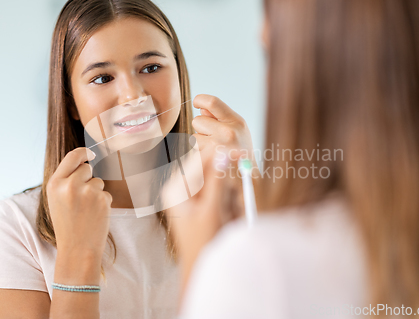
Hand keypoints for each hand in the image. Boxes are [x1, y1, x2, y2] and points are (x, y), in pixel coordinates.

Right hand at [46, 147, 111, 257]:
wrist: (77, 249)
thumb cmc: (67, 224)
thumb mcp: (56, 199)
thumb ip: (65, 180)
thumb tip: (83, 161)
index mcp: (55, 183)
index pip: (72, 156)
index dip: (83, 152)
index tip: (91, 153)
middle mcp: (70, 185)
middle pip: (87, 168)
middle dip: (88, 179)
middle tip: (82, 199)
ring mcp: (87, 192)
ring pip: (98, 181)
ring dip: (96, 192)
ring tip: (86, 210)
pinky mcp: (102, 199)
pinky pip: (106, 193)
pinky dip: (103, 203)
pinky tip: (95, 215)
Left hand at [163, 146, 243, 299]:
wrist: (198, 267)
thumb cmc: (201, 244)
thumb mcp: (211, 211)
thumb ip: (217, 182)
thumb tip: (223, 156)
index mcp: (175, 189)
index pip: (197, 159)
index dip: (219, 152)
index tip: (239, 151)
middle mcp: (179, 188)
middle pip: (204, 165)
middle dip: (224, 168)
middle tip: (242, 167)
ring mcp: (188, 195)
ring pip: (212, 176)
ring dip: (226, 186)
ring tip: (230, 206)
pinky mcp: (198, 202)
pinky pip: (215, 189)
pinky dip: (226, 194)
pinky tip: (228, 209)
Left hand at [192, 94, 254, 165]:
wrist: (247, 178)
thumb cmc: (240, 152)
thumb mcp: (237, 130)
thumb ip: (220, 118)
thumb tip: (202, 108)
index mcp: (236, 121)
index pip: (212, 102)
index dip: (200, 99)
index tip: (196, 102)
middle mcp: (229, 131)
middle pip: (198, 120)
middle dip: (201, 128)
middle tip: (214, 138)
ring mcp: (218, 146)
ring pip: (194, 136)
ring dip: (200, 142)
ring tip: (215, 150)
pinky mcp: (209, 159)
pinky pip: (194, 150)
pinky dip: (199, 154)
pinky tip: (211, 159)